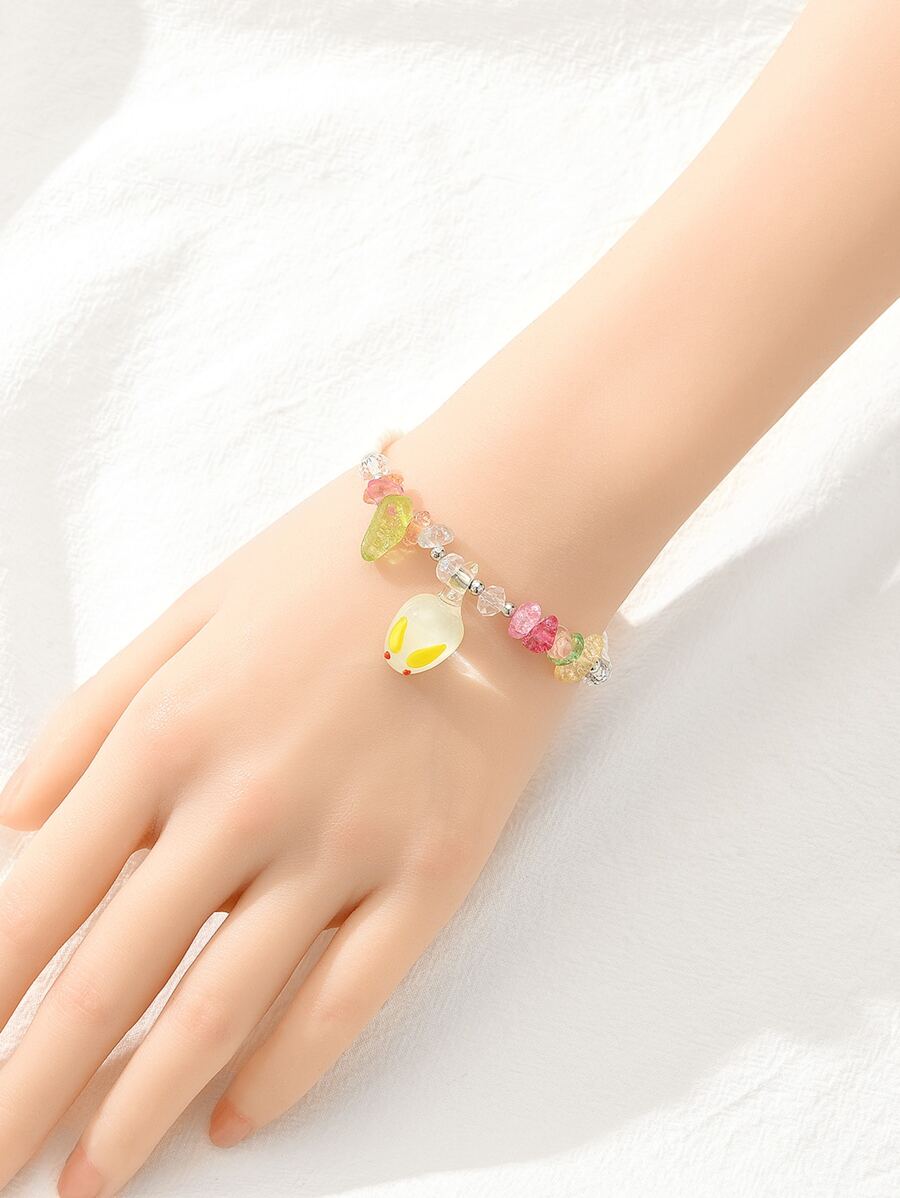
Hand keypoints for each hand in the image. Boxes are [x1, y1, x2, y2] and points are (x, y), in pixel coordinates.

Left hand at [0, 464, 570, 1196]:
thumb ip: (89, 721)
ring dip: (138, 1114)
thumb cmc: (334, 565)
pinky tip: (231, 1119)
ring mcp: (344, 848)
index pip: (38, 902)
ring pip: (219, 1019)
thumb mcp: (188, 614)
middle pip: (108, 985)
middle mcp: (244, 804)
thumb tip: (11, 828)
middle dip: (28, 1095)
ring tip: (90, 1180)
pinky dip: (282, 1077)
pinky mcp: (433, 875)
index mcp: (167, 733)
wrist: (498, 535)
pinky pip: (346, 1005)